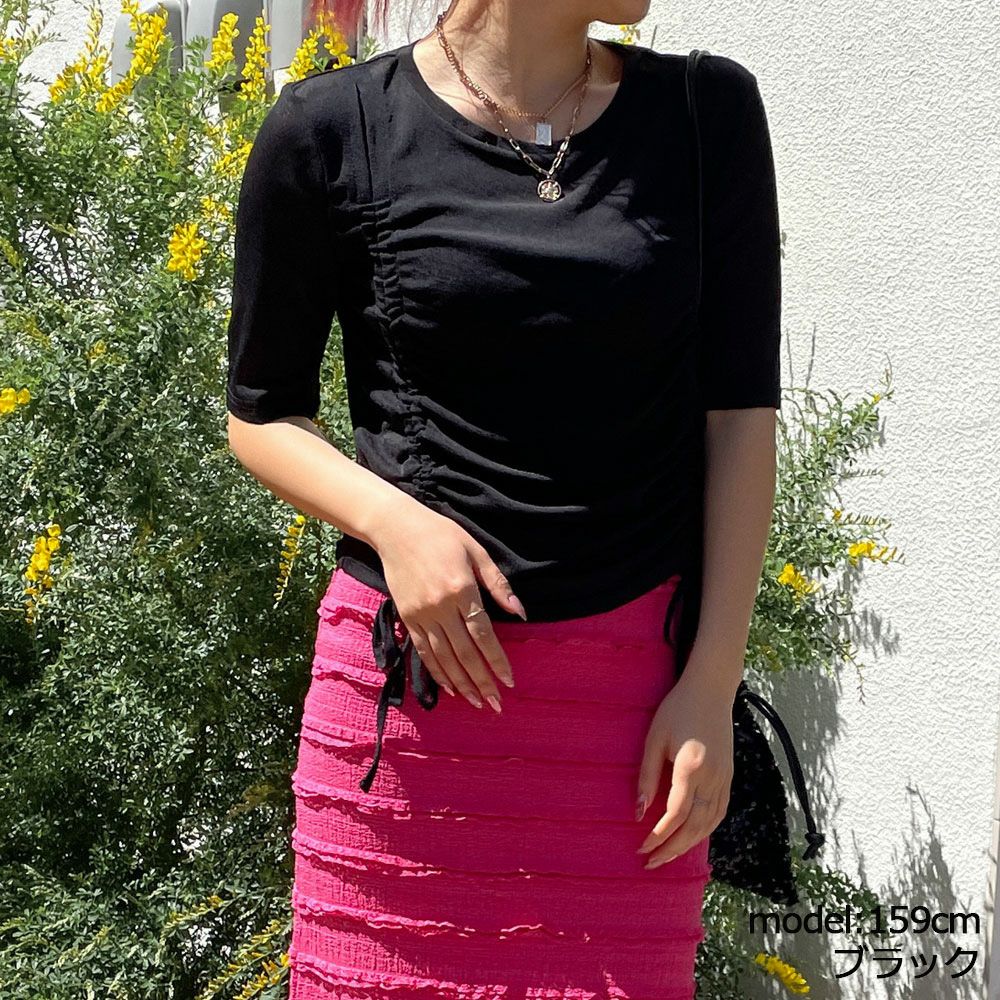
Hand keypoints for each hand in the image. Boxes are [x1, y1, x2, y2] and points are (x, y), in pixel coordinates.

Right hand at [371, 497, 526, 712]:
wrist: (396, 529)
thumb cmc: (442, 535)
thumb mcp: (476, 552)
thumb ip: (498, 585)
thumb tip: (520, 613)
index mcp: (462, 589)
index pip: (483, 634)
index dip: (497, 661)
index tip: (509, 681)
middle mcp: (440, 606)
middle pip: (465, 653)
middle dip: (482, 682)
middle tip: (496, 704)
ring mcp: (421, 614)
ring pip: (443, 658)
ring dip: (461, 684)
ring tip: (477, 703)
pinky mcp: (407, 617)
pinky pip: (423, 651)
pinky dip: (437, 672)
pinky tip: (449, 688)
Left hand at [635, 660, 736, 867]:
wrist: (711, 690)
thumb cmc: (677, 710)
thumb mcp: (654, 738)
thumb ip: (647, 776)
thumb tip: (639, 812)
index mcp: (692, 767)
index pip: (675, 814)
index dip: (658, 835)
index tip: (641, 847)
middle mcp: (713, 777)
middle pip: (694, 826)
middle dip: (672, 848)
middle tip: (651, 863)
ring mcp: (725, 778)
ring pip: (710, 823)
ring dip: (689, 844)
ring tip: (668, 855)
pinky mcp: (729, 776)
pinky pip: (719, 812)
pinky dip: (705, 829)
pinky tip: (691, 837)